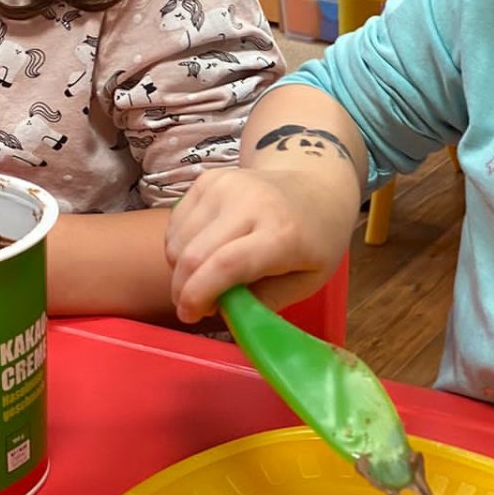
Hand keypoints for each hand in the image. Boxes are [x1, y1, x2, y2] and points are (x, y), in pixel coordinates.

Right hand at [166, 168, 343, 322]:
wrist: (317, 188)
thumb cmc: (314, 241)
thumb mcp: (305, 282)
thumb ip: (263, 302)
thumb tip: (222, 312)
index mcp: (283, 233)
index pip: (226, 264)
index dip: (199, 294)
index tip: (190, 315)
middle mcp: (251, 202)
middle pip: (194, 254)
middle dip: (183, 289)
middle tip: (193, 307)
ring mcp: (226, 186)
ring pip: (178, 240)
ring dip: (180, 269)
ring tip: (204, 278)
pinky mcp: (209, 179)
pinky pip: (176, 223)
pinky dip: (179, 246)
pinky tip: (203, 252)